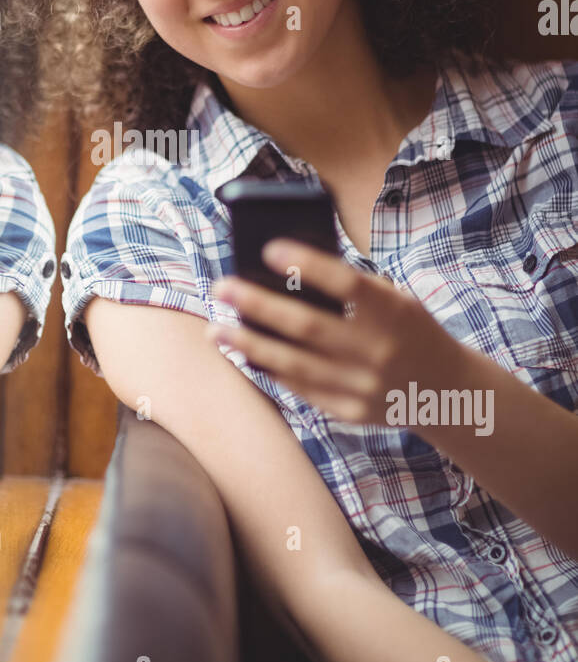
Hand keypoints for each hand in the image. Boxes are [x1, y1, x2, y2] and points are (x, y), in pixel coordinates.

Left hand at [208, 238, 467, 424]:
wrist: (445, 391)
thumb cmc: (409, 332)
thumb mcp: (397, 302)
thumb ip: (354, 291)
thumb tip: (288, 275)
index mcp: (394, 313)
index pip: (346, 284)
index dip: (307, 264)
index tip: (269, 250)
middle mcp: (378, 350)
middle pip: (308, 326)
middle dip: (258, 305)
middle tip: (222, 287)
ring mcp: (363, 385)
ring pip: (294, 364)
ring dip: (249, 344)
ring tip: (216, 329)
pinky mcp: (350, 411)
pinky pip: (301, 389)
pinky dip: (269, 370)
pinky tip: (245, 354)